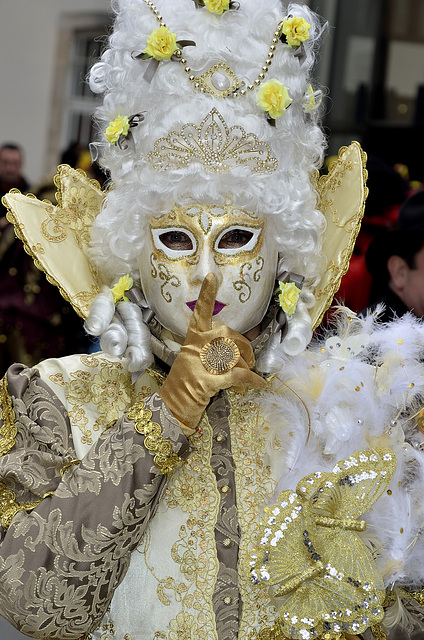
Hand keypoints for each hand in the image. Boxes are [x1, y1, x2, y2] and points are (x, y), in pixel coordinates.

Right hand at [159, 273, 265, 431]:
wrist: (170, 410)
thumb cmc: (186, 388)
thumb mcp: (197, 364)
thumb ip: (214, 353)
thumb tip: (241, 352)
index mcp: (191, 341)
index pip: (200, 313)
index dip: (207, 294)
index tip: (213, 276)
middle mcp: (194, 348)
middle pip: (227, 334)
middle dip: (245, 348)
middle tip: (249, 363)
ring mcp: (198, 364)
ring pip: (234, 355)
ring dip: (246, 369)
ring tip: (244, 380)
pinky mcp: (206, 381)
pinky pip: (237, 375)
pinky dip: (252, 380)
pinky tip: (259, 384)